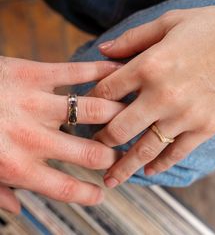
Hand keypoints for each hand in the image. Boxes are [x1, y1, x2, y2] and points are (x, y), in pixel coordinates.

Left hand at [0, 56, 122, 212]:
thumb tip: (17, 209)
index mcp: (16, 166)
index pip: (65, 187)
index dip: (89, 194)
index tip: (104, 192)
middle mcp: (31, 137)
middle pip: (89, 151)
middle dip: (114, 153)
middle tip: (124, 150)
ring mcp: (35, 103)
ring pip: (92, 110)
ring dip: (118, 114)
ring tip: (133, 114)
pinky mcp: (33, 73)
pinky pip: (75, 71)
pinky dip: (100, 72)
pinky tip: (119, 72)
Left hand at [90, 6, 214, 187]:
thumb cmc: (213, 30)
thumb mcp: (170, 22)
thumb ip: (133, 38)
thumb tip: (103, 51)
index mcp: (150, 66)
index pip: (106, 91)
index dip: (91, 102)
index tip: (86, 112)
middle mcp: (162, 95)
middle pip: (119, 128)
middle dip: (102, 139)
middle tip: (93, 147)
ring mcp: (184, 116)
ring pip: (145, 149)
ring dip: (124, 167)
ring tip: (110, 180)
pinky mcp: (204, 129)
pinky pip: (176, 153)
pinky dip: (160, 165)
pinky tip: (148, 172)